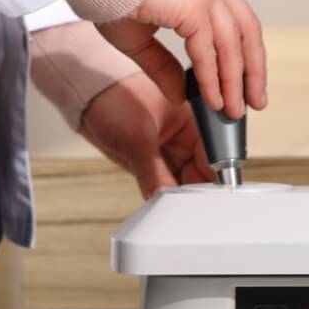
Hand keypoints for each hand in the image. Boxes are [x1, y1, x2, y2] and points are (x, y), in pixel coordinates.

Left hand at [79, 73, 213, 197]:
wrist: (89, 98)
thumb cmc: (115, 97)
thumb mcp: (136, 137)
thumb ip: (153, 172)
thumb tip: (165, 198)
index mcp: (199, 119)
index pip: (219, 152)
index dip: (219, 176)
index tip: (212, 198)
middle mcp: (191, 137)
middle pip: (207, 172)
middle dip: (201, 193)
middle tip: (192, 210)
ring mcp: (175, 152)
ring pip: (188, 183)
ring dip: (182, 198)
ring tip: (175, 209)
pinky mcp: (158, 164)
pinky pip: (168, 186)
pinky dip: (166, 197)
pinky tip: (162, 206)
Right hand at [97, 0, 266, 118]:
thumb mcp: (141, 37)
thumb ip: (164, 65)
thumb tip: (181, 96)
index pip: (238, 20)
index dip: (246, 54)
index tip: (247, 81)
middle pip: (247, 31)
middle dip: (253, 70)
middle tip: (255, 101)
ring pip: (233, 43)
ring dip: (235, 82)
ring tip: (234, 111)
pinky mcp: (195, 3)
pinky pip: (209, 49)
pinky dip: (212, 78)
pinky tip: (213, 100)